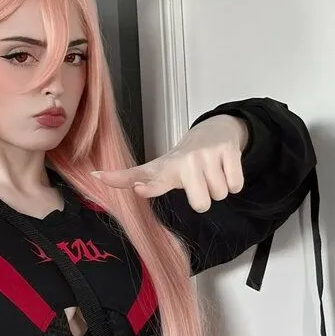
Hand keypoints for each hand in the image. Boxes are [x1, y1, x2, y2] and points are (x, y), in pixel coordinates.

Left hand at [92, 114, 248, 212]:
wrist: (216, 131)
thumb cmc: (186, 159)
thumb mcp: (163, 169)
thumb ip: (142, 181)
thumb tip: (98, 177)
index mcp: (164, 168)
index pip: (146, 176)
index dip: (143, 184)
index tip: (137, 187)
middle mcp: (184, 160)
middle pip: (201, 204)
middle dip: (204, 198)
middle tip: (199, 183)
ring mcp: (206, 154)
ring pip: (219, 195)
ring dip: (218, 188)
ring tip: (211, 173)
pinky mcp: (227, 150)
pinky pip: (235, 185)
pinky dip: (234, 182)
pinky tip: (225, 169)